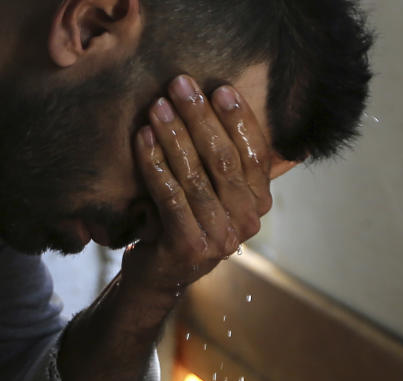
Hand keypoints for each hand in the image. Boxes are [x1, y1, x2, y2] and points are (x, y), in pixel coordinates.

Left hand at [126, 74, 274, 298]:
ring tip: (157, 106)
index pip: (255, 154)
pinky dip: (155, 164)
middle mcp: (247, 223)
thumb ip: (224, 158)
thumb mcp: (213, 189)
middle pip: (225, 161)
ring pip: (196, 176)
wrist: (159, 274)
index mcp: (259, 204)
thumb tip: (218, 95)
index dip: (238, 120)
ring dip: (174, 136)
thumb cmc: (185, 218)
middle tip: (180, 85)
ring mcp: (220, 239)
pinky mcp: (189, 247)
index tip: (218, 88)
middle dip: (200, 118)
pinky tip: (142, 138)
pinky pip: (170, 196)